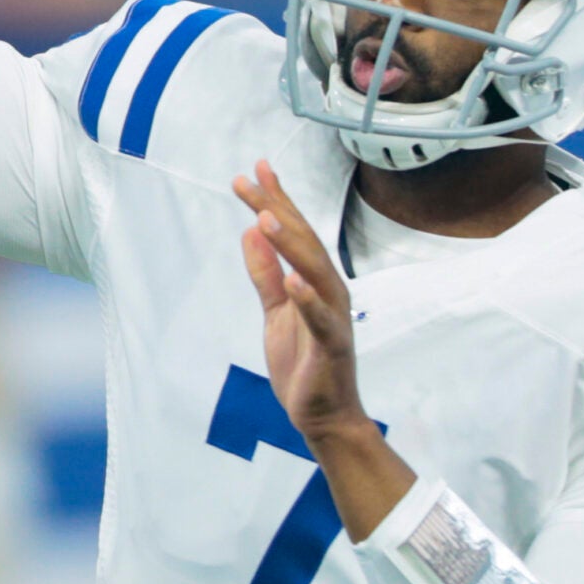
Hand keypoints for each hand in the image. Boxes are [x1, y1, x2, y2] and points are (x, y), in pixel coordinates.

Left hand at [235, 161, 366, 443]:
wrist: (324, 415)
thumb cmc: (303, 362)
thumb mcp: (274, 312)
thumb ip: (264, 274)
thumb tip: (249, 233)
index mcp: (315, 281)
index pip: (294, 232)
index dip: (276, 200)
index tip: (257, 168)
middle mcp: (330, 290)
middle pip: (303, 242)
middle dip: (276, 210)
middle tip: (249, 181)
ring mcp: (334, 316)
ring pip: (314, 272)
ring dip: (291, 244)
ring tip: (265, 218)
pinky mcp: (332, 345)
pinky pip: (321, 318)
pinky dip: (308, 298)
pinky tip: (293, 280)